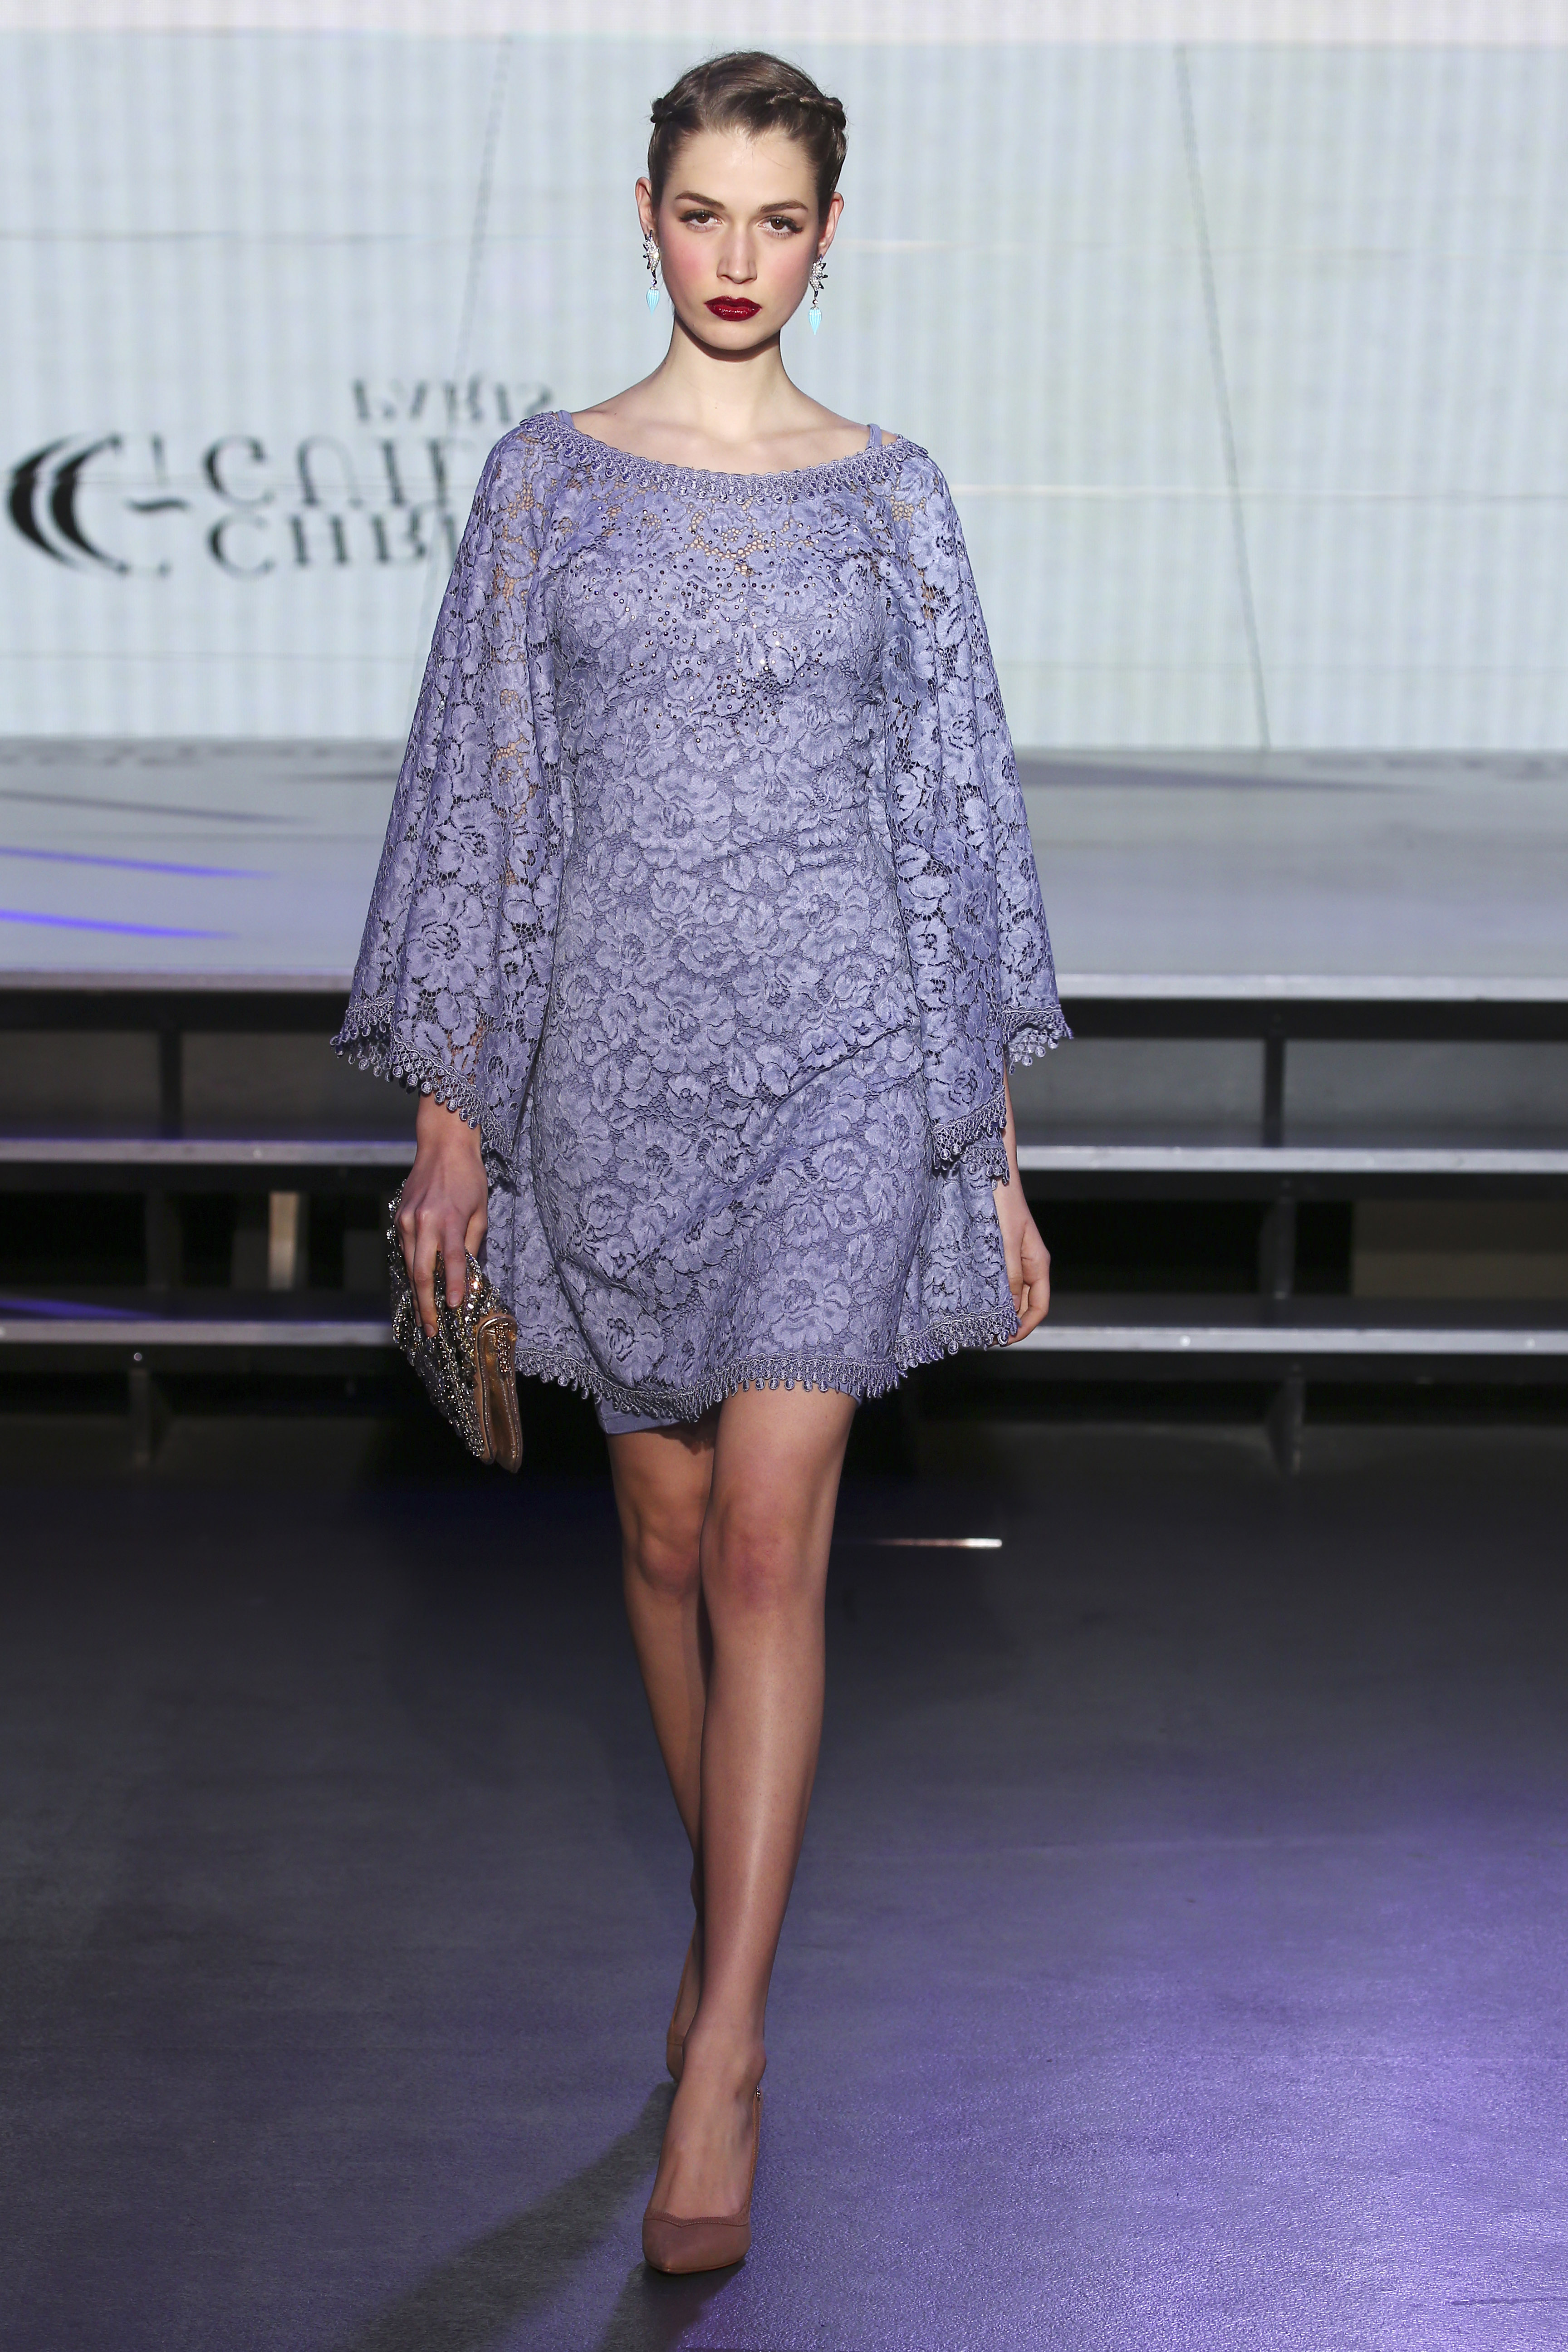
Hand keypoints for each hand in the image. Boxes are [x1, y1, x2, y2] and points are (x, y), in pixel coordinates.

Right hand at [397, 1093, 488, 1335]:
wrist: (442, 1145)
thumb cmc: (468, 1177)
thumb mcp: (480, 1210)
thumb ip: (472, 1244)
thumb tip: (468, 1277)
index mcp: (448, 1219)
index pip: (451, 1260)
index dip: (451, 1287)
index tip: (453, 1309)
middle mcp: (423, 1222)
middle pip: (420, 1272)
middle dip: (426, 1305)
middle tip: (431, 1330)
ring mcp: (407, 1221)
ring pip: (409, 1265)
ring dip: (417, 1295)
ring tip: (425, 1319)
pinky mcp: (399, 1218)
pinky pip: (405, 1252)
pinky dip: (412, 1272)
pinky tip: (419, 1290)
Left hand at [992, 1067, 1049, 1340]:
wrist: (984, 1167)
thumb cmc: (999, 1200)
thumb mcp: (1004, 1241)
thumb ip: (1008, 1275)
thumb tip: (1007, 1311)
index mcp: (1038, 1261)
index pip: (1039, 1307)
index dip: (1024, 1328)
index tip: (1002, 1340)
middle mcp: (1026, 1262)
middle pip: (1023, 1305)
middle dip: (1007, 1324)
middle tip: (981, 1337)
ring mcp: (1009, 1256)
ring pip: (1006, 1294)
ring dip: (993, 1310)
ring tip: (971, 1322)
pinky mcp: (991, 1249)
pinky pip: (991, 1279)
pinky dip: (983, 1293)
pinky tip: (964, 1298)